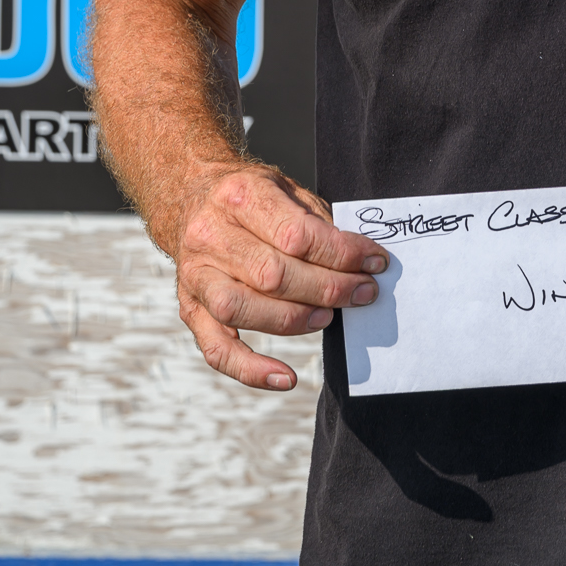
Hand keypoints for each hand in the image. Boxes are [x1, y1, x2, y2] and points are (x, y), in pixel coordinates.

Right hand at [170, 164, 386, 390]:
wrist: (192, 197)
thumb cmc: (250, 198)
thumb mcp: (286, 187)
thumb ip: (316, 221)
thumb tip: (358, 260)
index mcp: (240, 196)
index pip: (297, 235)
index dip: (342, 253)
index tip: (374, 261)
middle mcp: (211, 235)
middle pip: (273, 275)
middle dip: (329, 288)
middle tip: (364, 292)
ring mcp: (196, 275)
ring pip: (242, 310)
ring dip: (295, 320)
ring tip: (330, 316)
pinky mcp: (190, 309)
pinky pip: (216, 349)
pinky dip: (250, 370)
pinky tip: (285, 378)